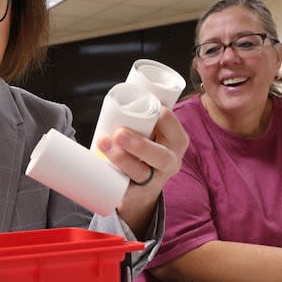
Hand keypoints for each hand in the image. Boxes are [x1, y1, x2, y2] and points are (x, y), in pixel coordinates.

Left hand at [96, 107, 188, 233]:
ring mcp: (155, 180)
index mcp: (177, 140)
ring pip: (141, 172)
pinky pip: (129, 191)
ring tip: (104, 144)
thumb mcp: (153, 131)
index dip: (158, 113)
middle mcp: (171, 161)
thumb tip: (123, 88)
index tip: (141, 106)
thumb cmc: (145, 147)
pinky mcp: (138, 194)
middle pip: (159, 155)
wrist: (142, 188)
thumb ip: (144, 114)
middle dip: (139, 144)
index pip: (170, 122)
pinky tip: (105, 172)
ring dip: (121, 159)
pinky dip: (116, 182)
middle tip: (119, 133)